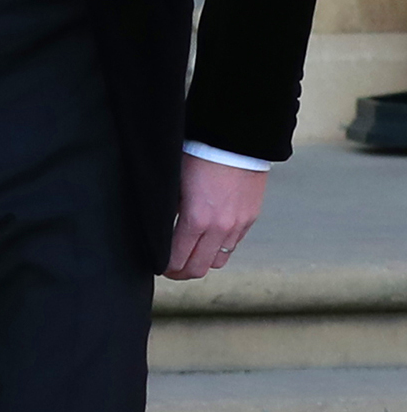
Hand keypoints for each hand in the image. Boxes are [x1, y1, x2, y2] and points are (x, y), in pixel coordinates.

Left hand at [164, 154, 267, 279]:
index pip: (178, 260)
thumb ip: (169, 212)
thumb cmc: (201, 154)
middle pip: (199, 269)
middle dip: (182, 273)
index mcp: (196, 220)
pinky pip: (233, 245)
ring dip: (203, 262)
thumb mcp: (174, 184)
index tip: (160, 265)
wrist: (237, 138)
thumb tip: (161, 231)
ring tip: (191, 255)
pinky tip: (210, 239)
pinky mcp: (250, 219)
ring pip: (219, 261)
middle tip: (172, 269)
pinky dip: (220, 248)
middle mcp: (219, 228)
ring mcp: (237, 225)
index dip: (166, 267)